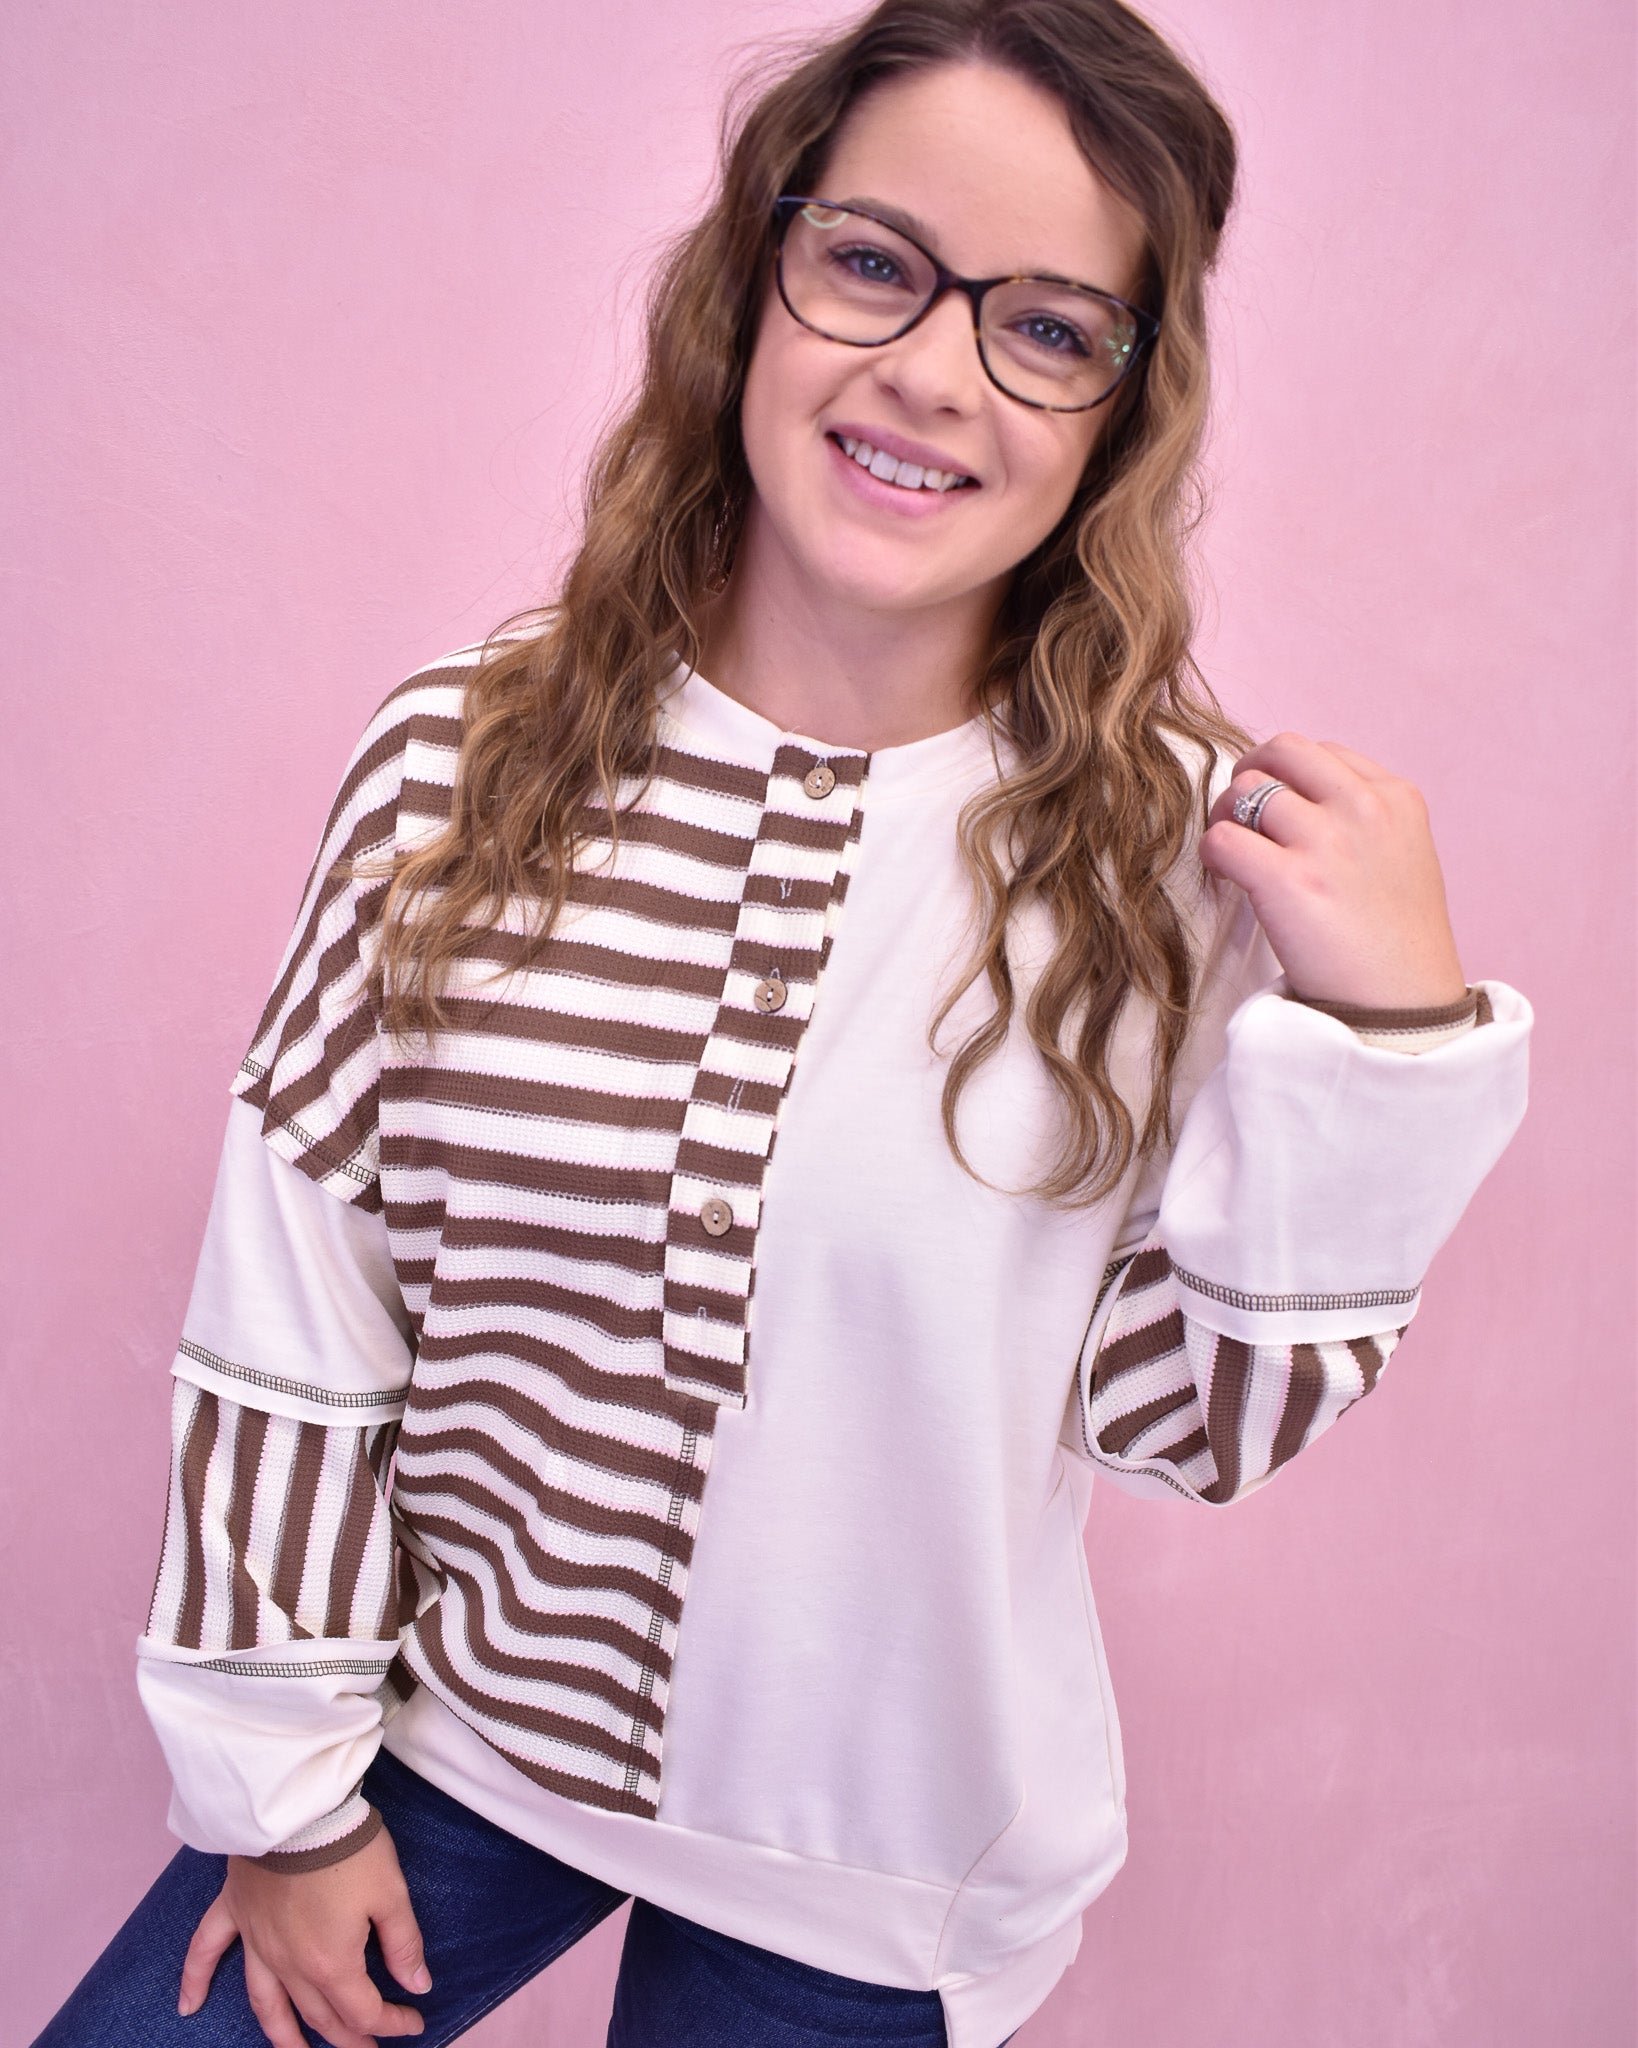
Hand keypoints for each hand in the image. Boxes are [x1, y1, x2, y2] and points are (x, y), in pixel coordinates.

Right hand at [179, 1824, 429, 2047]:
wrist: (298, 1809)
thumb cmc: (349, 1849)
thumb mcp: (391, 1894)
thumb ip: (403, 1944)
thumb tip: (418, 1986)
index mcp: (330, 1964)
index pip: (362, 2011)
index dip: (392, 2022)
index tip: (414, 2022)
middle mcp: (288, 1965)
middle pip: (319, 2016)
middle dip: (348, 2037)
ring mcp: (256, 1942)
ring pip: (266, 2005)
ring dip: (282, 2036)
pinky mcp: (234, 1913)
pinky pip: (206, 1952)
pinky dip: (194, 1981)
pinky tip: (188, 2006)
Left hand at [1199, 732, 1466, 1009]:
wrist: (1403, 1008)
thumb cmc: (1398, 943)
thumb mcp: (1404, 857)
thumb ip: (1363, 819)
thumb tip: (1297, 800)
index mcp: (1397, 798)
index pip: (1323, 753)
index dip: (1289, 776)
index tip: (1279, 811)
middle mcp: (1364, 808)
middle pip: (1282, 751)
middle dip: (1251, 774)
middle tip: (1239, 814)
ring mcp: (1326, 841)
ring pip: (1246, 790)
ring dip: (1225, 816)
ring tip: (1234, 854)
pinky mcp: (1288, 880)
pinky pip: (1222, 838)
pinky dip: (1212, 854)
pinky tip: (1226, 878)